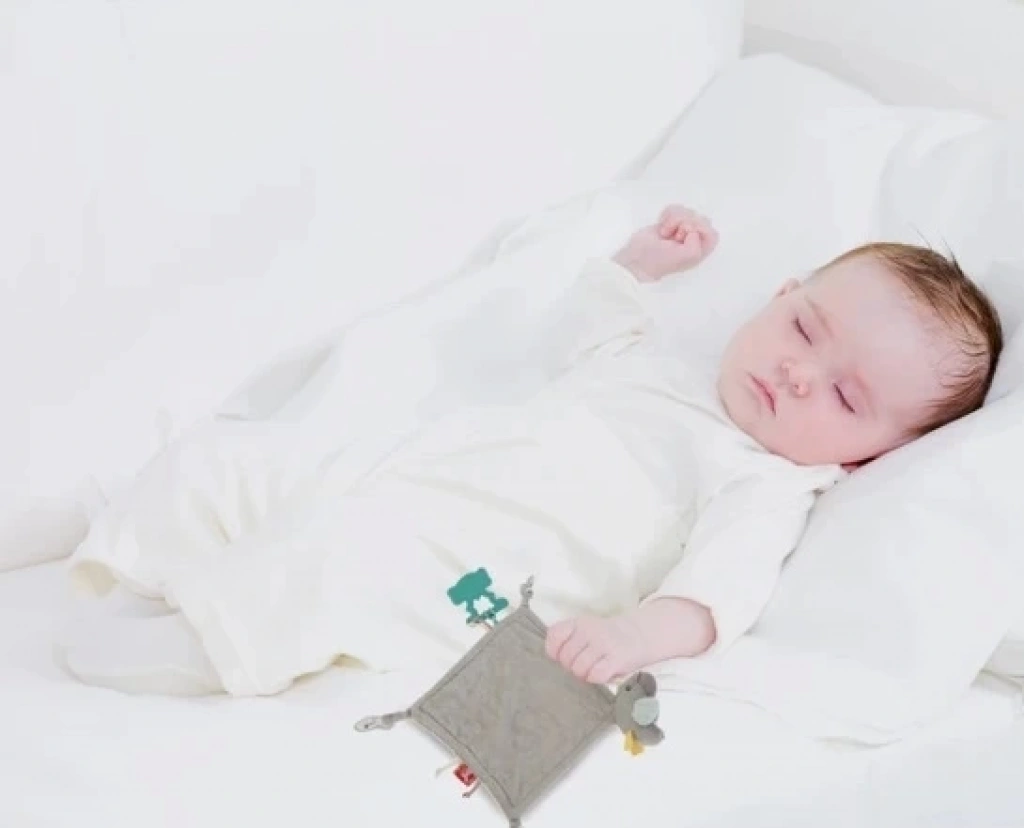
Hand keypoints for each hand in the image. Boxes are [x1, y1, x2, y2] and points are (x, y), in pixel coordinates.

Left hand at [544, 599, 716, 682]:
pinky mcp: (617, 658)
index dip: (553, 651)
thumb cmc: (606, 638)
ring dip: (583, 675)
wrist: (639, 634)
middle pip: (566, 658)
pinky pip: (596, 675)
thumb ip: (568, 640)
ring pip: (579, 668)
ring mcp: (603, 643)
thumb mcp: (585, 630)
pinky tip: (601, 674)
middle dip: (570, 667)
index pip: (554, 635)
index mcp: (578, 623)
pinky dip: (595, 678)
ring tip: (592, 671)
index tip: (560, 658)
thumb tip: (554, 662)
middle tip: (581, 666)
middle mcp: (589, 631)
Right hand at [613, 204, 717, 282]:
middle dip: (685, 222)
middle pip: (701, 219)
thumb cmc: (659, 260)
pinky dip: (667, 214)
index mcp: (699, 251)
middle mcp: (693, 240)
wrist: (635, 257)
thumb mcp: (685, 257)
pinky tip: (661, 225)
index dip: (700, 229)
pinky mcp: (670, 222)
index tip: (684, 233)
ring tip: (665, 231)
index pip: (712, 234)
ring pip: (688, 211)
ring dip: (674, 218)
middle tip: (674, 234)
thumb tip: (691, 230)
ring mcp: (681, 230)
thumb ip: (697, 245)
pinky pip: (676, 208)